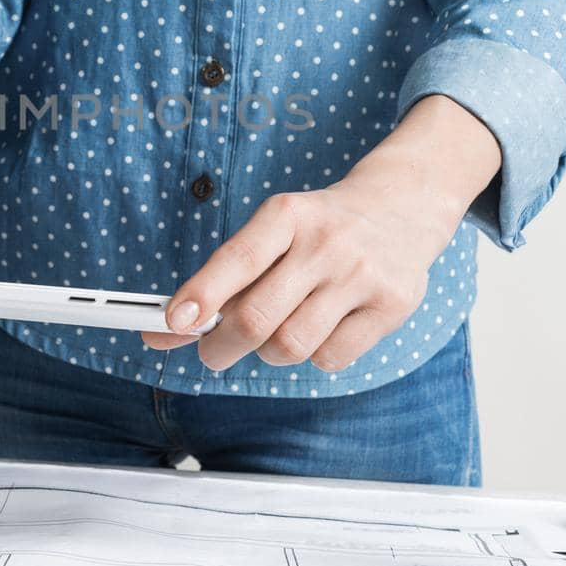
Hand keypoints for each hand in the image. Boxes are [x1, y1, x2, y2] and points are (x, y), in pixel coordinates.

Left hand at [142, 96, 500, 371]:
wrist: (402, 206)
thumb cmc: (319, 227)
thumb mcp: (272, 232)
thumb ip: (221, 280)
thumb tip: (163, 330)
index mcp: (287, 214)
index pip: (237, 259)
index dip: (201, 295)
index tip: (174, 323)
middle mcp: (326, 241)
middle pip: (257, 317)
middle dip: (220, 346)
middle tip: (211, 352)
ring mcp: (362, 274)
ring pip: (290, 345)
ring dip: (268, 352)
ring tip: (274, 334)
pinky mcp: (392, 305)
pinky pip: (330, 358)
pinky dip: (313, 356)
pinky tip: (320, 331)